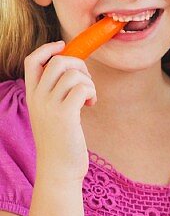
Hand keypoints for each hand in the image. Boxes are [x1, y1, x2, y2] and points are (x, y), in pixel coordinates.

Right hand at [24, 41, 95, 182]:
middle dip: (79, 65)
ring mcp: (50, 106)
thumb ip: (55, 93)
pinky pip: (82, 88)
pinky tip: (90, 105)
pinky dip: (92, 92)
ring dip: (89, 82)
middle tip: (86, 82)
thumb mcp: (51, 113)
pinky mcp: (65, 114)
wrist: (58, 168)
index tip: (64, 46)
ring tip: (89, 98)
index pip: (33, 61)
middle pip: (58, 61)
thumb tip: (73, 71)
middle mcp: (37, 98)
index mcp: (32, 95)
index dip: (49, 48)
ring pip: (73, 73)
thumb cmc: (61, 141)